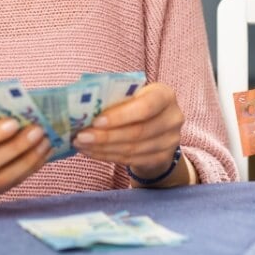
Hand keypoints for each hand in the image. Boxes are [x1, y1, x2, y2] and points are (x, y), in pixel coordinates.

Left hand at [71, 83, 187, 182]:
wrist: (156, 129)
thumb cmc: (137, 105)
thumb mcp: (132, 95)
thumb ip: (115, 98)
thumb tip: (84, 107)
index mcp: (165, 95)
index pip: (146, 106)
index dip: (120, 115)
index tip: (96, 121)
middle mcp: (173, 118)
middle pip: (138, 131)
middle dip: (106, 136)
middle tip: (81, 136)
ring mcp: (170, 141)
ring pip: (132, 149)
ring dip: (103, 148)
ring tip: (81, 144)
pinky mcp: (162, 158)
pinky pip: (131, 160)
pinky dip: (107, 156)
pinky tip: (91, 152)